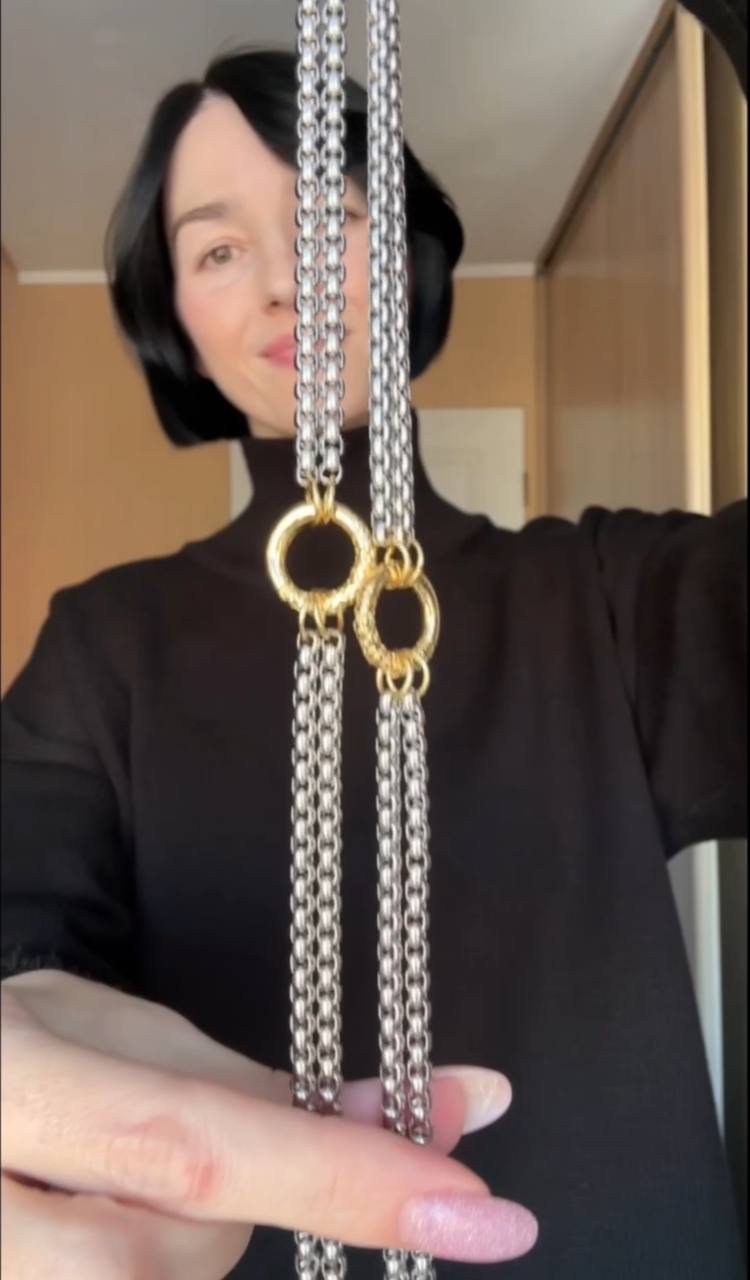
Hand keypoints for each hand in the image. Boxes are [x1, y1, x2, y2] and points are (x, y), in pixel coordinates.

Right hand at [1, 969, 537, 1275]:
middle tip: (175, 1145)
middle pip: (177, 1253)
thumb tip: (452, 1107)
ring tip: (105, 1182)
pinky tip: (101, 1216)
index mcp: (18, 1090)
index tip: (476, 1205)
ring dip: (175, 1245)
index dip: (340, 1177)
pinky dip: (151, 1254)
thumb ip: (269, 1088)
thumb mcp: (128, 1040)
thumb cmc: (23, 1047)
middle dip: (222, 1206)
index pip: (198, 1147)